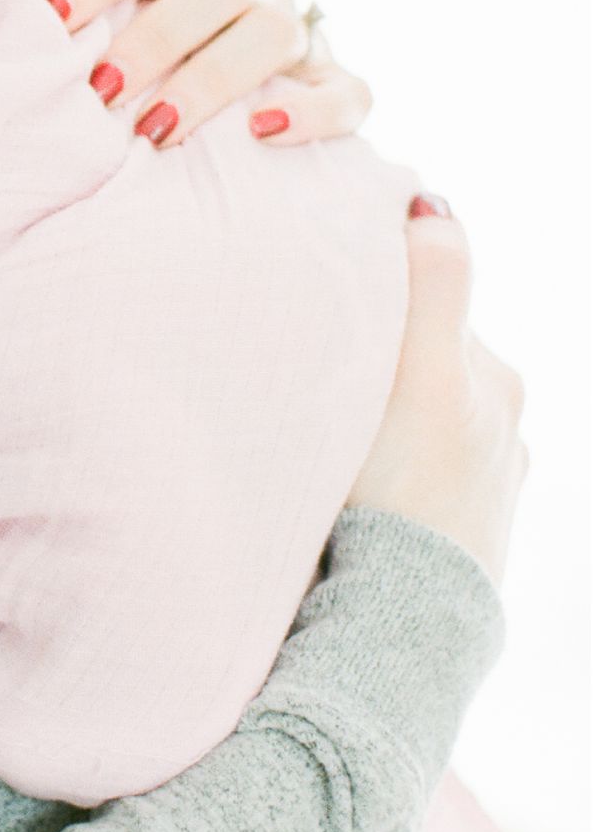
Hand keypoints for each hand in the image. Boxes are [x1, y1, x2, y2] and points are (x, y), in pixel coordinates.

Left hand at [41, 0, 370, 148]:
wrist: (250, 91)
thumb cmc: (150, 67)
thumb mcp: (116, 31)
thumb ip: (73, 32)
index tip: (48, 18)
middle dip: (154, 39)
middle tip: (101, 92)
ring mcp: (297, 32)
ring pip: (273, 34)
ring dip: (211, 81)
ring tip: (157, 131)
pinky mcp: (335, 83)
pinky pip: (348, 93)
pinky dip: (312, 113)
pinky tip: (263, 134)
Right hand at [347, 202, 527, 587]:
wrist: (399, 627)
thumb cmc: (401, 497)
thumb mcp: (419, 373)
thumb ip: (433, 283)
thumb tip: (433, 204)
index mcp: (496, 385)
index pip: (431, 311)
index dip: (380, 301)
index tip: (334, 307)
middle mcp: (505, 436)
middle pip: (429, 370)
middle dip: (385, 365)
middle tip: (327, 381)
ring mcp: (486, 496)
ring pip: (422, 430)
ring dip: (386, 427)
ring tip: (338, 445)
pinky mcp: (460, 547)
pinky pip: (419, 491)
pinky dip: (394, 482)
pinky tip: (363, 498)